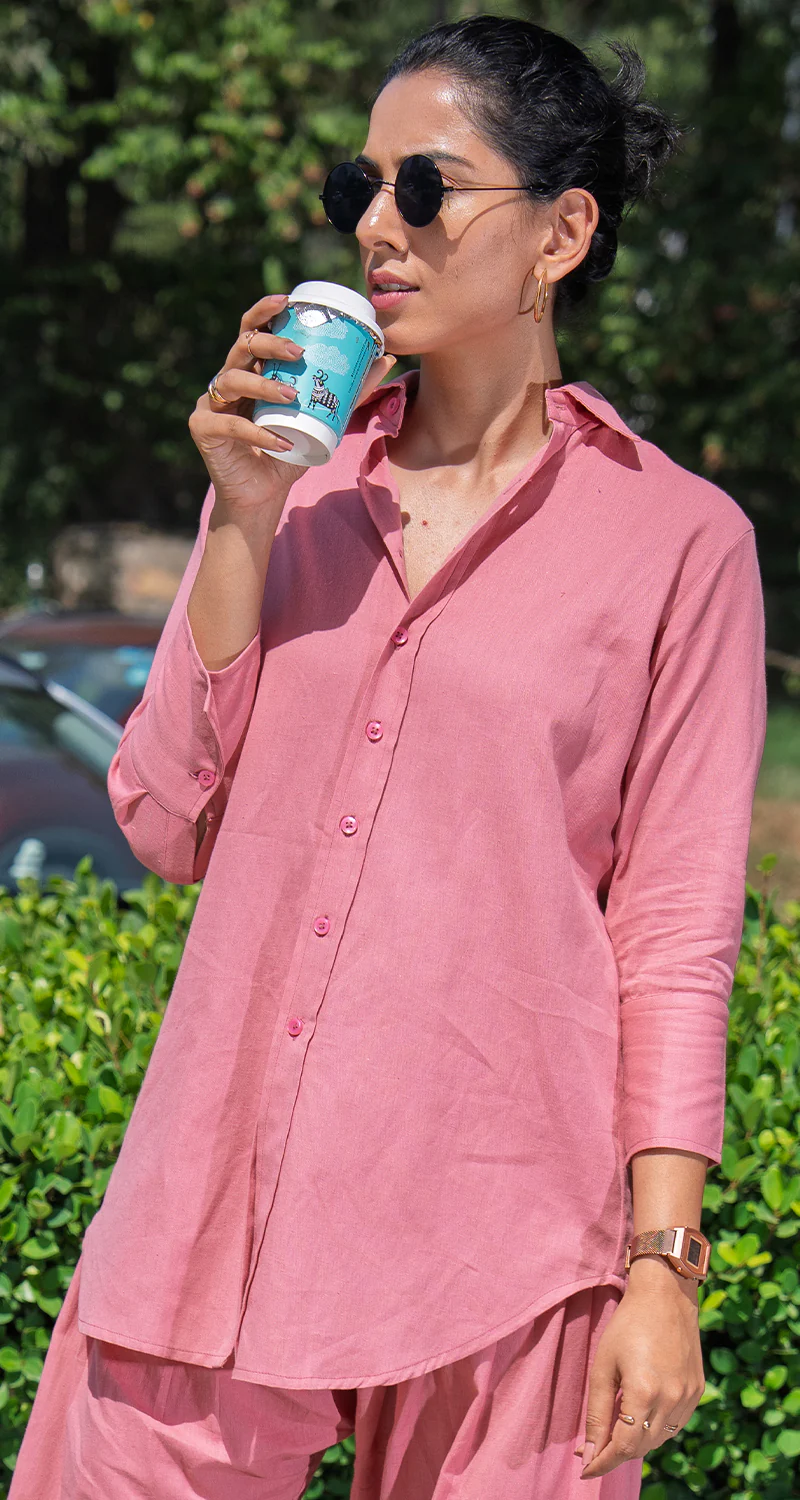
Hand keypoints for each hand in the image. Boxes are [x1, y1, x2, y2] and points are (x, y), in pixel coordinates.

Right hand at [188, 291, 396, 518]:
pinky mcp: (203, 427)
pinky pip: (230, 423)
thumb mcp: (324, 418)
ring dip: (263, 385)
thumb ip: (350, 391)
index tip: (286, 300)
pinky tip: (280, 441)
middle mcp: (229, 379)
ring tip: (291, 396)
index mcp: (252, 369)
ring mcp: (212, 401)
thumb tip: (386, 358)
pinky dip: (257, 432)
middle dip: (269, 344)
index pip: (252, 330)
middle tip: (298, 352)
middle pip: (242, 346)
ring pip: (233, 380)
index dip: (264, 311)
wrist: (262, 495)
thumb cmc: (289, 452)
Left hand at [575, 1257, 705, 1479]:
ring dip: (635, 1443)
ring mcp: (688, 1397)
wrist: (665, 1296)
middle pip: (641, 1447)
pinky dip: (655, 1430)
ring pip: (659, 1439)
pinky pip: (674, 1424)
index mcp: (644, 1392)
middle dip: (615, 1453)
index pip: (623, 1447)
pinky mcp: (697, 1391)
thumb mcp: (603, 1366)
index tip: (584, 1468)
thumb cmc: (627, 1325)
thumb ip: (597, 1413)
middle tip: (591, 1449)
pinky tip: (640, 1419)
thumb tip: (589, 1452)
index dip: (603, 1462)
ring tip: (613, 1433)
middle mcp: (671, 1399)